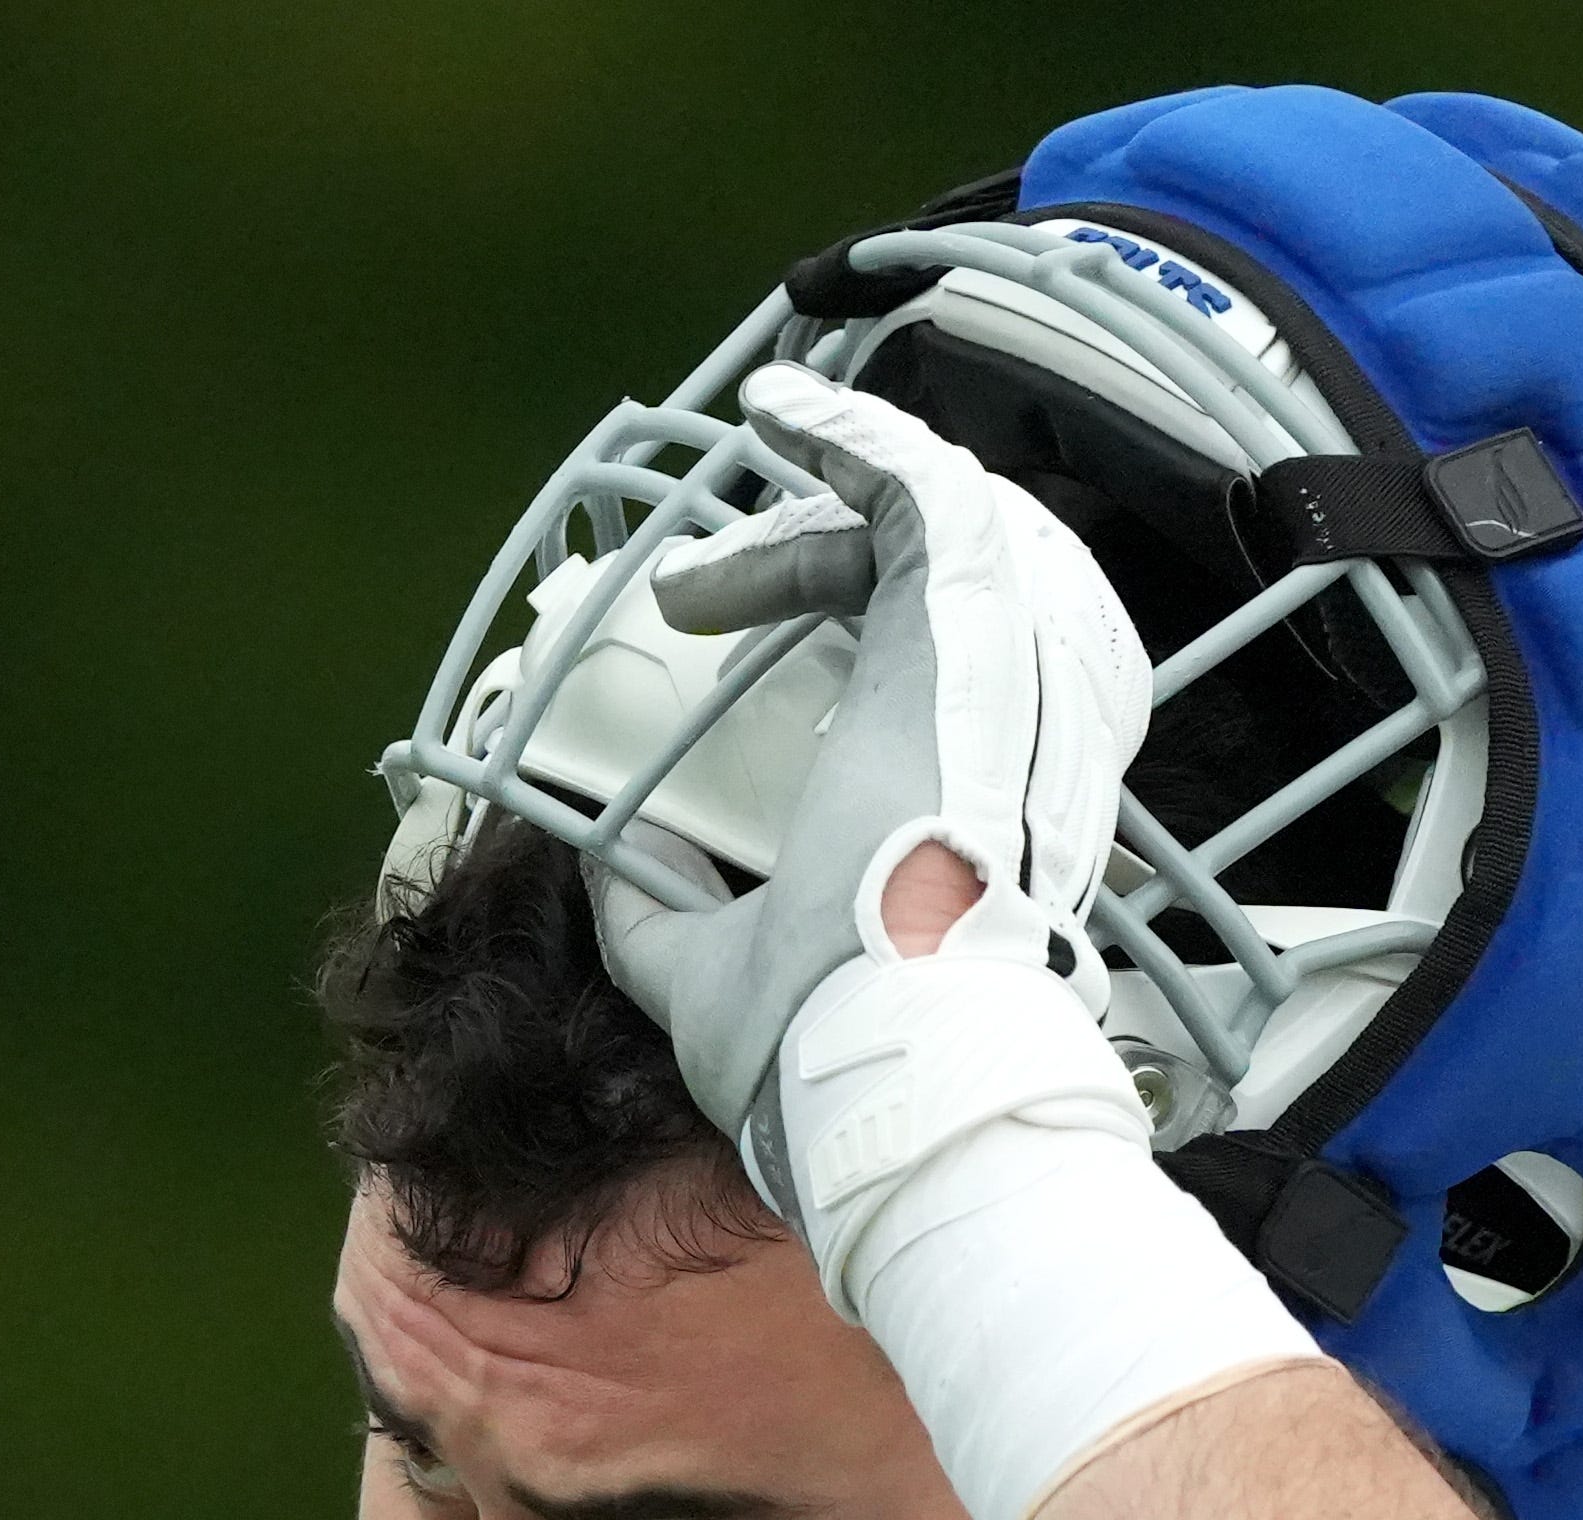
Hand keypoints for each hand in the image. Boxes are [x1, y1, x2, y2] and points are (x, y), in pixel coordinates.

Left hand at [589, 364, 1151, 1162]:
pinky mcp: (961, 629)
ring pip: (946, 529)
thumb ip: (655, 910)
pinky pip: (926, 492)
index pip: (915, 672)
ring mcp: (986, 674)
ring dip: (846, 483)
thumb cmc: (824, 1038)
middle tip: (704, 586)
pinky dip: (858, 435)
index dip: (824, 619)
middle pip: (935, 590)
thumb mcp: (703, 968)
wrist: (884, 1050)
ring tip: (764, 448)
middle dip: (820, 557)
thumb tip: (596, 851)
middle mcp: (984, 730)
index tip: (706, 620)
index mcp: (944, 800)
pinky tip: (779, 406)